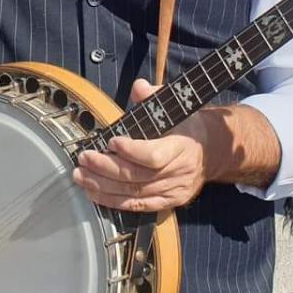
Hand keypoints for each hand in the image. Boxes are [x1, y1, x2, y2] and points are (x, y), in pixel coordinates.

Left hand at [73, 78, 211, 212]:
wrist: (211, 152)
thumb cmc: (187, 127)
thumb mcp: (176, 107)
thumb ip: (155, 97)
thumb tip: (139, 87)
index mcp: (181, 147)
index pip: (155, 156)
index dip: (132, 151)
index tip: (111, 140)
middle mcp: (178, 173)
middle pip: (138, 176)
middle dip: (106, 168)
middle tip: (84, 158)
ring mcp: (173, 191)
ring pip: (134, 193)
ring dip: (103, 186)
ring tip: (81, 175)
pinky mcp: (167, 203)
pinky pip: (138, 206)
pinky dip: (113, 202)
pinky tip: (94, 193)